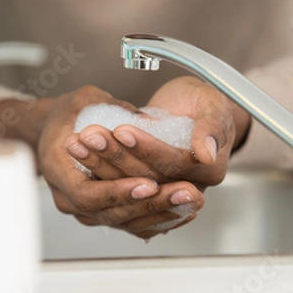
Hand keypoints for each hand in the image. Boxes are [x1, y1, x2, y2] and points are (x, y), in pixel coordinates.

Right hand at [0, 85, 204, 238]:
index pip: (88, 195)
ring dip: (161, 213)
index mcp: (57, 171)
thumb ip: (114, 111)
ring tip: (191, 200)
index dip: (120, 192)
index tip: (149, 184)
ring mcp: (84, 211)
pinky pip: (129, 224)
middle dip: (151, 204)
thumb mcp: (87, 100)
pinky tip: (183, 211)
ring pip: (124, 222)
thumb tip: (148, 121)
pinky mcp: (101, 213)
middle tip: (184, 193)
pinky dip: (157, 220)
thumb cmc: (68, 113)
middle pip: (111, 213)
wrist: (55, 129)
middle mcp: (68, 198)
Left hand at [68, 76, 250, 186]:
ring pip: (129, 183)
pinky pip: (120, 184)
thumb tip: (206, 153)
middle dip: (116, 156)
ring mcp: (165, 189)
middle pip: (148, 178)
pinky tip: (79, 152)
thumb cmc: (203, 103)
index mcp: (210, 171)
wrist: (190, 109)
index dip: (147, 148)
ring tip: (78, 143)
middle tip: (91, 136)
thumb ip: (211, 128)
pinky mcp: (144, 187)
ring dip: (101, 163)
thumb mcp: (214, 105)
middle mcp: (189, 186)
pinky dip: (98, 167)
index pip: (173, 164)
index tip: (123, 130)